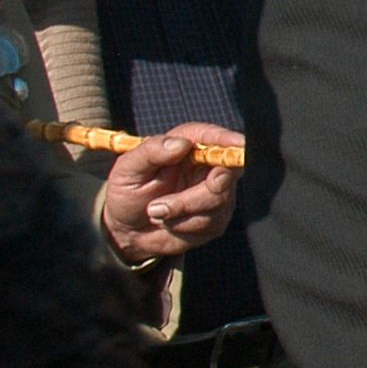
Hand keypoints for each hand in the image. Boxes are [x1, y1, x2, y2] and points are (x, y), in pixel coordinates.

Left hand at [99, 122, 239, 261]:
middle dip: (196, 195)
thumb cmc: (127, 192)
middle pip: (226, 173)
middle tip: (161, 206)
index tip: (238, 146)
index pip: (215, 138)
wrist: (127, 230)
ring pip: (219, 202)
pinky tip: (170, 223)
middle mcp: (209, 167)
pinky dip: (185, 227)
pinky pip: (212, 223)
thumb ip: (150, 152)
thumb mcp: (127, 169)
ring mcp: (218, 193)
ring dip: (181, 213)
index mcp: (188, 146)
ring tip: (155, 213)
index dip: (229, 140)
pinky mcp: (218, 218)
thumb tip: (181, 143)